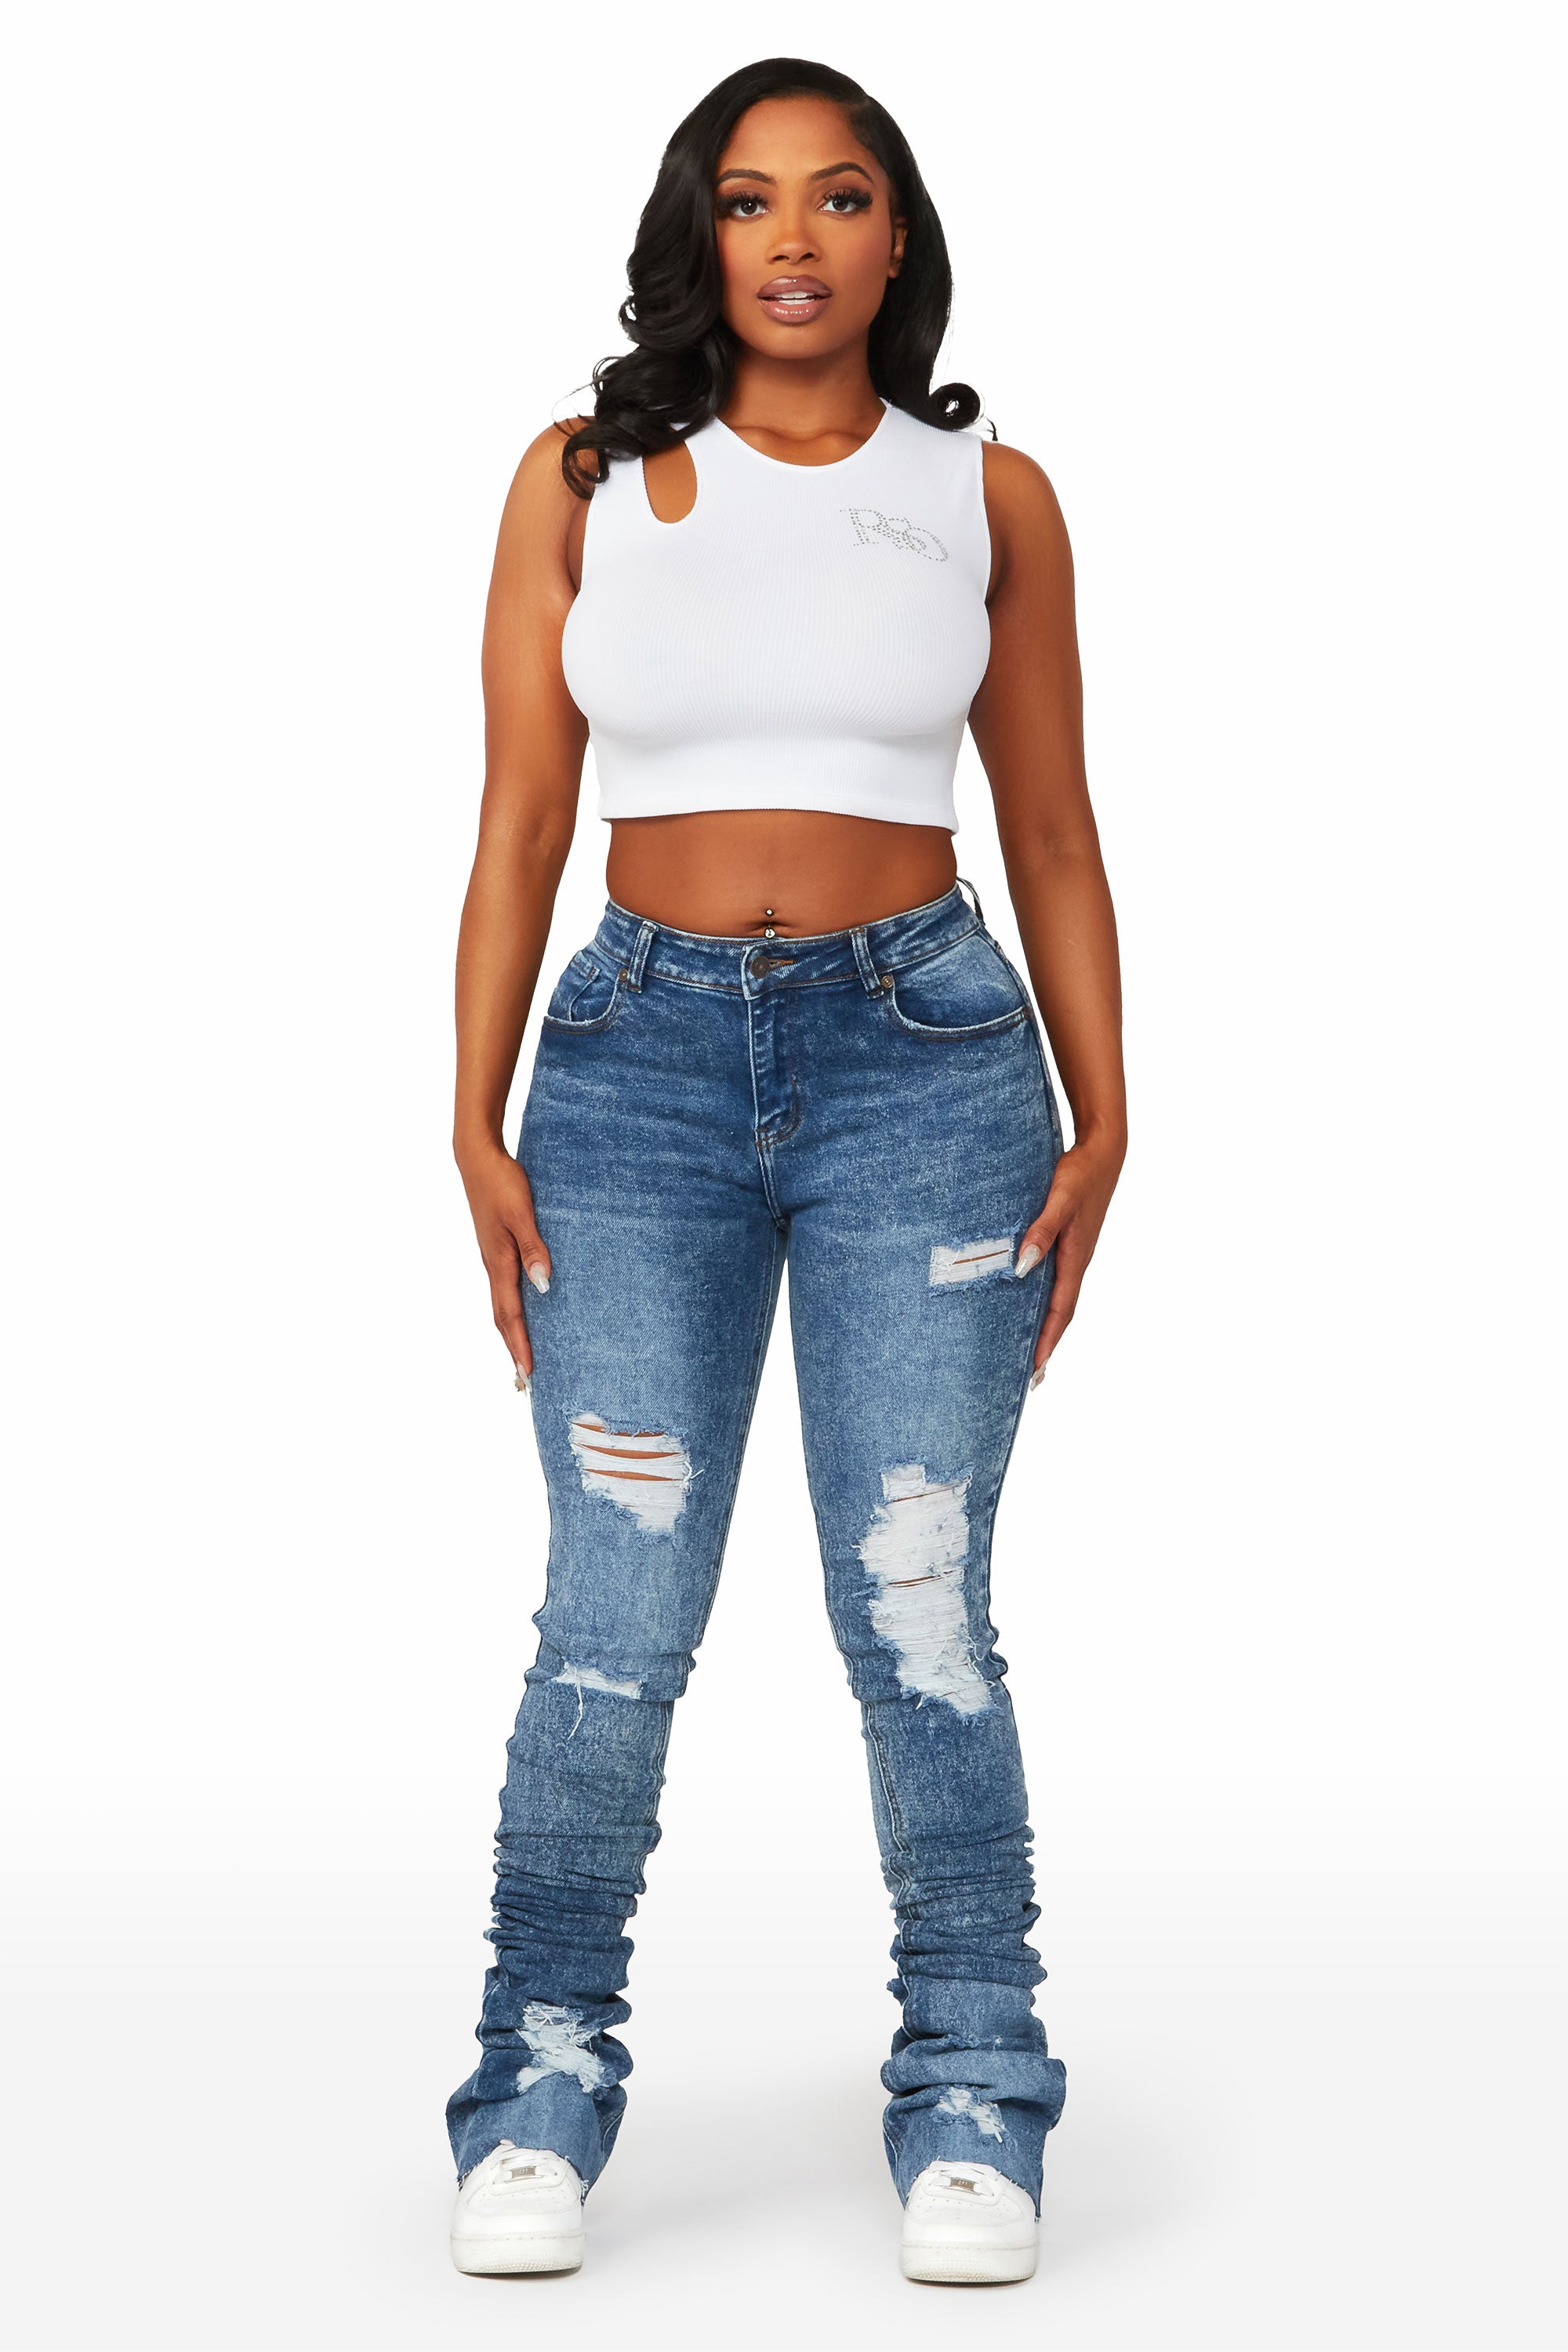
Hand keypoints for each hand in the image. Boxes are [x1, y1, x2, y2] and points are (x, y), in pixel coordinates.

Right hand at [457, 1145, 551, 1385]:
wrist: (478, 1158)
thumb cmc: (502, 1182)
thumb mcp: (521, 1213)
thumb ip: (533, 1248)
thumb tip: (544, 1285)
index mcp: (499, 1263)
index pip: (510, 1315)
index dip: (519, 1345)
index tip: (527, 1374)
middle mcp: (493, 1266)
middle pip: (503, 1318)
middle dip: (514, 1349)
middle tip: (524, 1381)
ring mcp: (493, 1258)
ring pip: (502, 1305)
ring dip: (512, 1333)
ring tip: (523, 1357)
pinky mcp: (497, 1248)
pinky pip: (505, 1289)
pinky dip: (513, 1310)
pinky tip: (525, 1311)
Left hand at [1016, 1135, 1124, 1381]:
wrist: (1103, 1152)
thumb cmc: (1080, 1174)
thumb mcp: (1059, 1200)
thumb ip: (1042, 1231)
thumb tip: (1022, 1267)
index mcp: (1076, 1258)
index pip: (1060, 1311)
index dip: (1047, 1341)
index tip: (1034, 1370)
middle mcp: (1077, 1262)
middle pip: (1061, 1314)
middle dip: (1047, 1345)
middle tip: (1030, 1378)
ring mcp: (1075, 1255)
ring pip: (1059, 1300)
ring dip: (1047, 1327)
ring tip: (1029, 1353)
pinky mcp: (1071, 1244)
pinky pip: (1057, 1282)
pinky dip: (1046, 1303)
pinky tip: (1031, 1305)